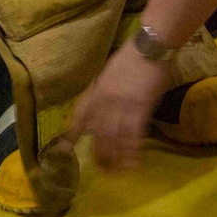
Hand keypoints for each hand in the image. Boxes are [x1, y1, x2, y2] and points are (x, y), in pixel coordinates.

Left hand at [68, 39, 167, 170]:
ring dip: (115, 157)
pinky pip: (134, 134)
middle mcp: (106, 99)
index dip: (73, 132)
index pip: (81, 114)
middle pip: (98, 132)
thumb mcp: (109, 71)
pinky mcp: (140, 107)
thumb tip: (102, 109)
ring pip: (115, 137)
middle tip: (102, 169)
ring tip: (117, 172)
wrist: (151, 44)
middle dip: (99, 153)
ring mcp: (123, 104)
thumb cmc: (132, 56)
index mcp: (97, 89)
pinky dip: (133, 150)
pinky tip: (134, 162)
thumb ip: (104, 90)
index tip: (65, 148)